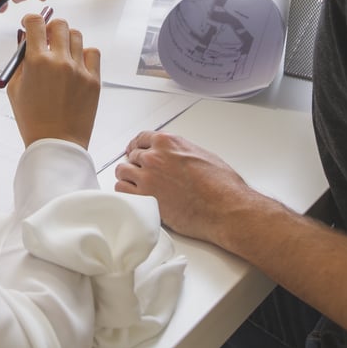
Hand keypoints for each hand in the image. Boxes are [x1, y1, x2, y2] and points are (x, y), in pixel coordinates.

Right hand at [6, 14, 99, 148]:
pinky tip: (76, 65)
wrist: (56, 143)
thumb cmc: (32, 119)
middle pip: (59, 24)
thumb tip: (25, 38)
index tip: (30, 25)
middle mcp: (60, 61)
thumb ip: (20, 61)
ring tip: (62, 55)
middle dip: (51, 28)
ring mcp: (79, 70)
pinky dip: (84, 54)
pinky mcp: (94, 80)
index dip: (31, 20)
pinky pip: (93, 53)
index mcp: (37, 62)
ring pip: (77, 36)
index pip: (35, 22)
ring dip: (67, 40)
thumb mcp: (16, 88)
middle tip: (47, 39)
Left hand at [114, 131, 258, 243]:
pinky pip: (121, 190)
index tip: (135, 150)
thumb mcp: (202, 155)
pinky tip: (134, 197)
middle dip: (136, 164)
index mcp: (168, 142)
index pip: (141, 138)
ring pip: (123, 172)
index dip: (137, 146)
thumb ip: (180, 153)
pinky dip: (125, 193)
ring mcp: (147, 177)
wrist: (225, 209)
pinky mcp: (145, 198)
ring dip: (128, 177)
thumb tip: (175, 157)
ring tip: (137, 186)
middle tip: (142, 173)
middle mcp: (154, 157)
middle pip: (132, 156)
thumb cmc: (221, 185)